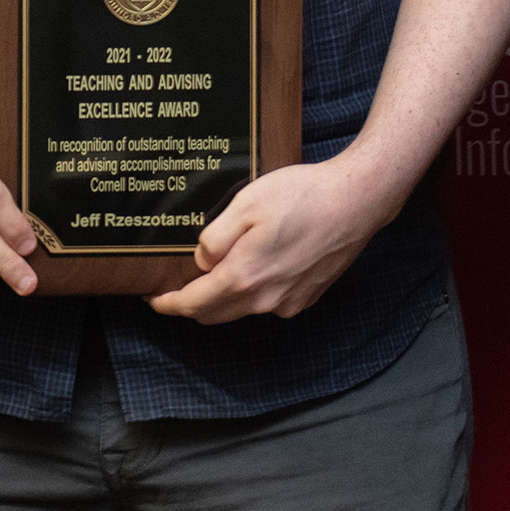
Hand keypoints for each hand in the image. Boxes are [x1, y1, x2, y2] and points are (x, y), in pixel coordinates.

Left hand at [146, 155, 397, 324]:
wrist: (357, 201)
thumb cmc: (302, 196)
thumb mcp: (245, 204)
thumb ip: (214, 238)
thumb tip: (201, 262)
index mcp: (244, 277)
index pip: (193, 304)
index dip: (167, 304)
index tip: (152, 298)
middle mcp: (265, 300)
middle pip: (215, 314)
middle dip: (191, 304)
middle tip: (176, 284)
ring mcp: (288, 302)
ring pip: (242, 309)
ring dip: (223, 297)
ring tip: (216, 269)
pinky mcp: (307, 297)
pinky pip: (268, 303)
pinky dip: (253, 293)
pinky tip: (256, 265)